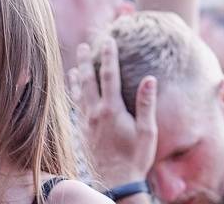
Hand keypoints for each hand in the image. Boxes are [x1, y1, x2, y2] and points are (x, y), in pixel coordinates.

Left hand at [70, 40, 157, 187]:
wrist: (116, 182)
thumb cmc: (135, 158)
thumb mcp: (147, 131)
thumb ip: (146, 104)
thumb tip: (149, 78)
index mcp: (112, 110)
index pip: (109, 76)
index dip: (109, 56)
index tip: (108, 40)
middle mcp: (96, 114)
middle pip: (89, 81)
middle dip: (86, 61)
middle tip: (84, 45)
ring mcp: (87, 124)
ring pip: (79, 94)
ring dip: (77, 77)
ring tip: (74, 64)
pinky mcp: (83, 133)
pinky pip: (76, 108)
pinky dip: (74, 95)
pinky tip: (74, 92)